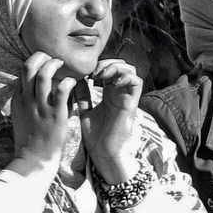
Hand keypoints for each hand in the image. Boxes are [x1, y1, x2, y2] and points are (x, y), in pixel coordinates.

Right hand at [8, 53, 75, 176]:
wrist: (34, 157)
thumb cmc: (31, 136)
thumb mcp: (22, 114)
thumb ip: (27, 99)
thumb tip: (35, 86)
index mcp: (19, 98)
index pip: (22, 71)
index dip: (34, 62)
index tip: (45, 60)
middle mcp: (28, 99)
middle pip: (29, 67)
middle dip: (41, 56)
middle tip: (53, 57)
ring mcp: (41, 105)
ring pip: (44, 75)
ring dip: (55, 65)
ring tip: (63, 64)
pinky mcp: (56, 113)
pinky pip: (62, 90)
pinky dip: (68, 81)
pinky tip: (74, 82)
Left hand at [80, 59, 142, 183]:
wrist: (102, 150)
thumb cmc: (95, 134)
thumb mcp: (85, 110)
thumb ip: (83, 95)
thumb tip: (75, 79)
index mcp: (109, 93)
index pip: (110, 70)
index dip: (99, 65)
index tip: (84, 71)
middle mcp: (120, 93)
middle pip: (122, 66)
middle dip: (108, 62)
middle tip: (94, 70)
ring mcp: (127, 97)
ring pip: (131, 70)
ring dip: (117, 67)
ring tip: (102, 74)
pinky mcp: (132, 103)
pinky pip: (136, 82)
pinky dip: (126, 77)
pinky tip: (111, 82)